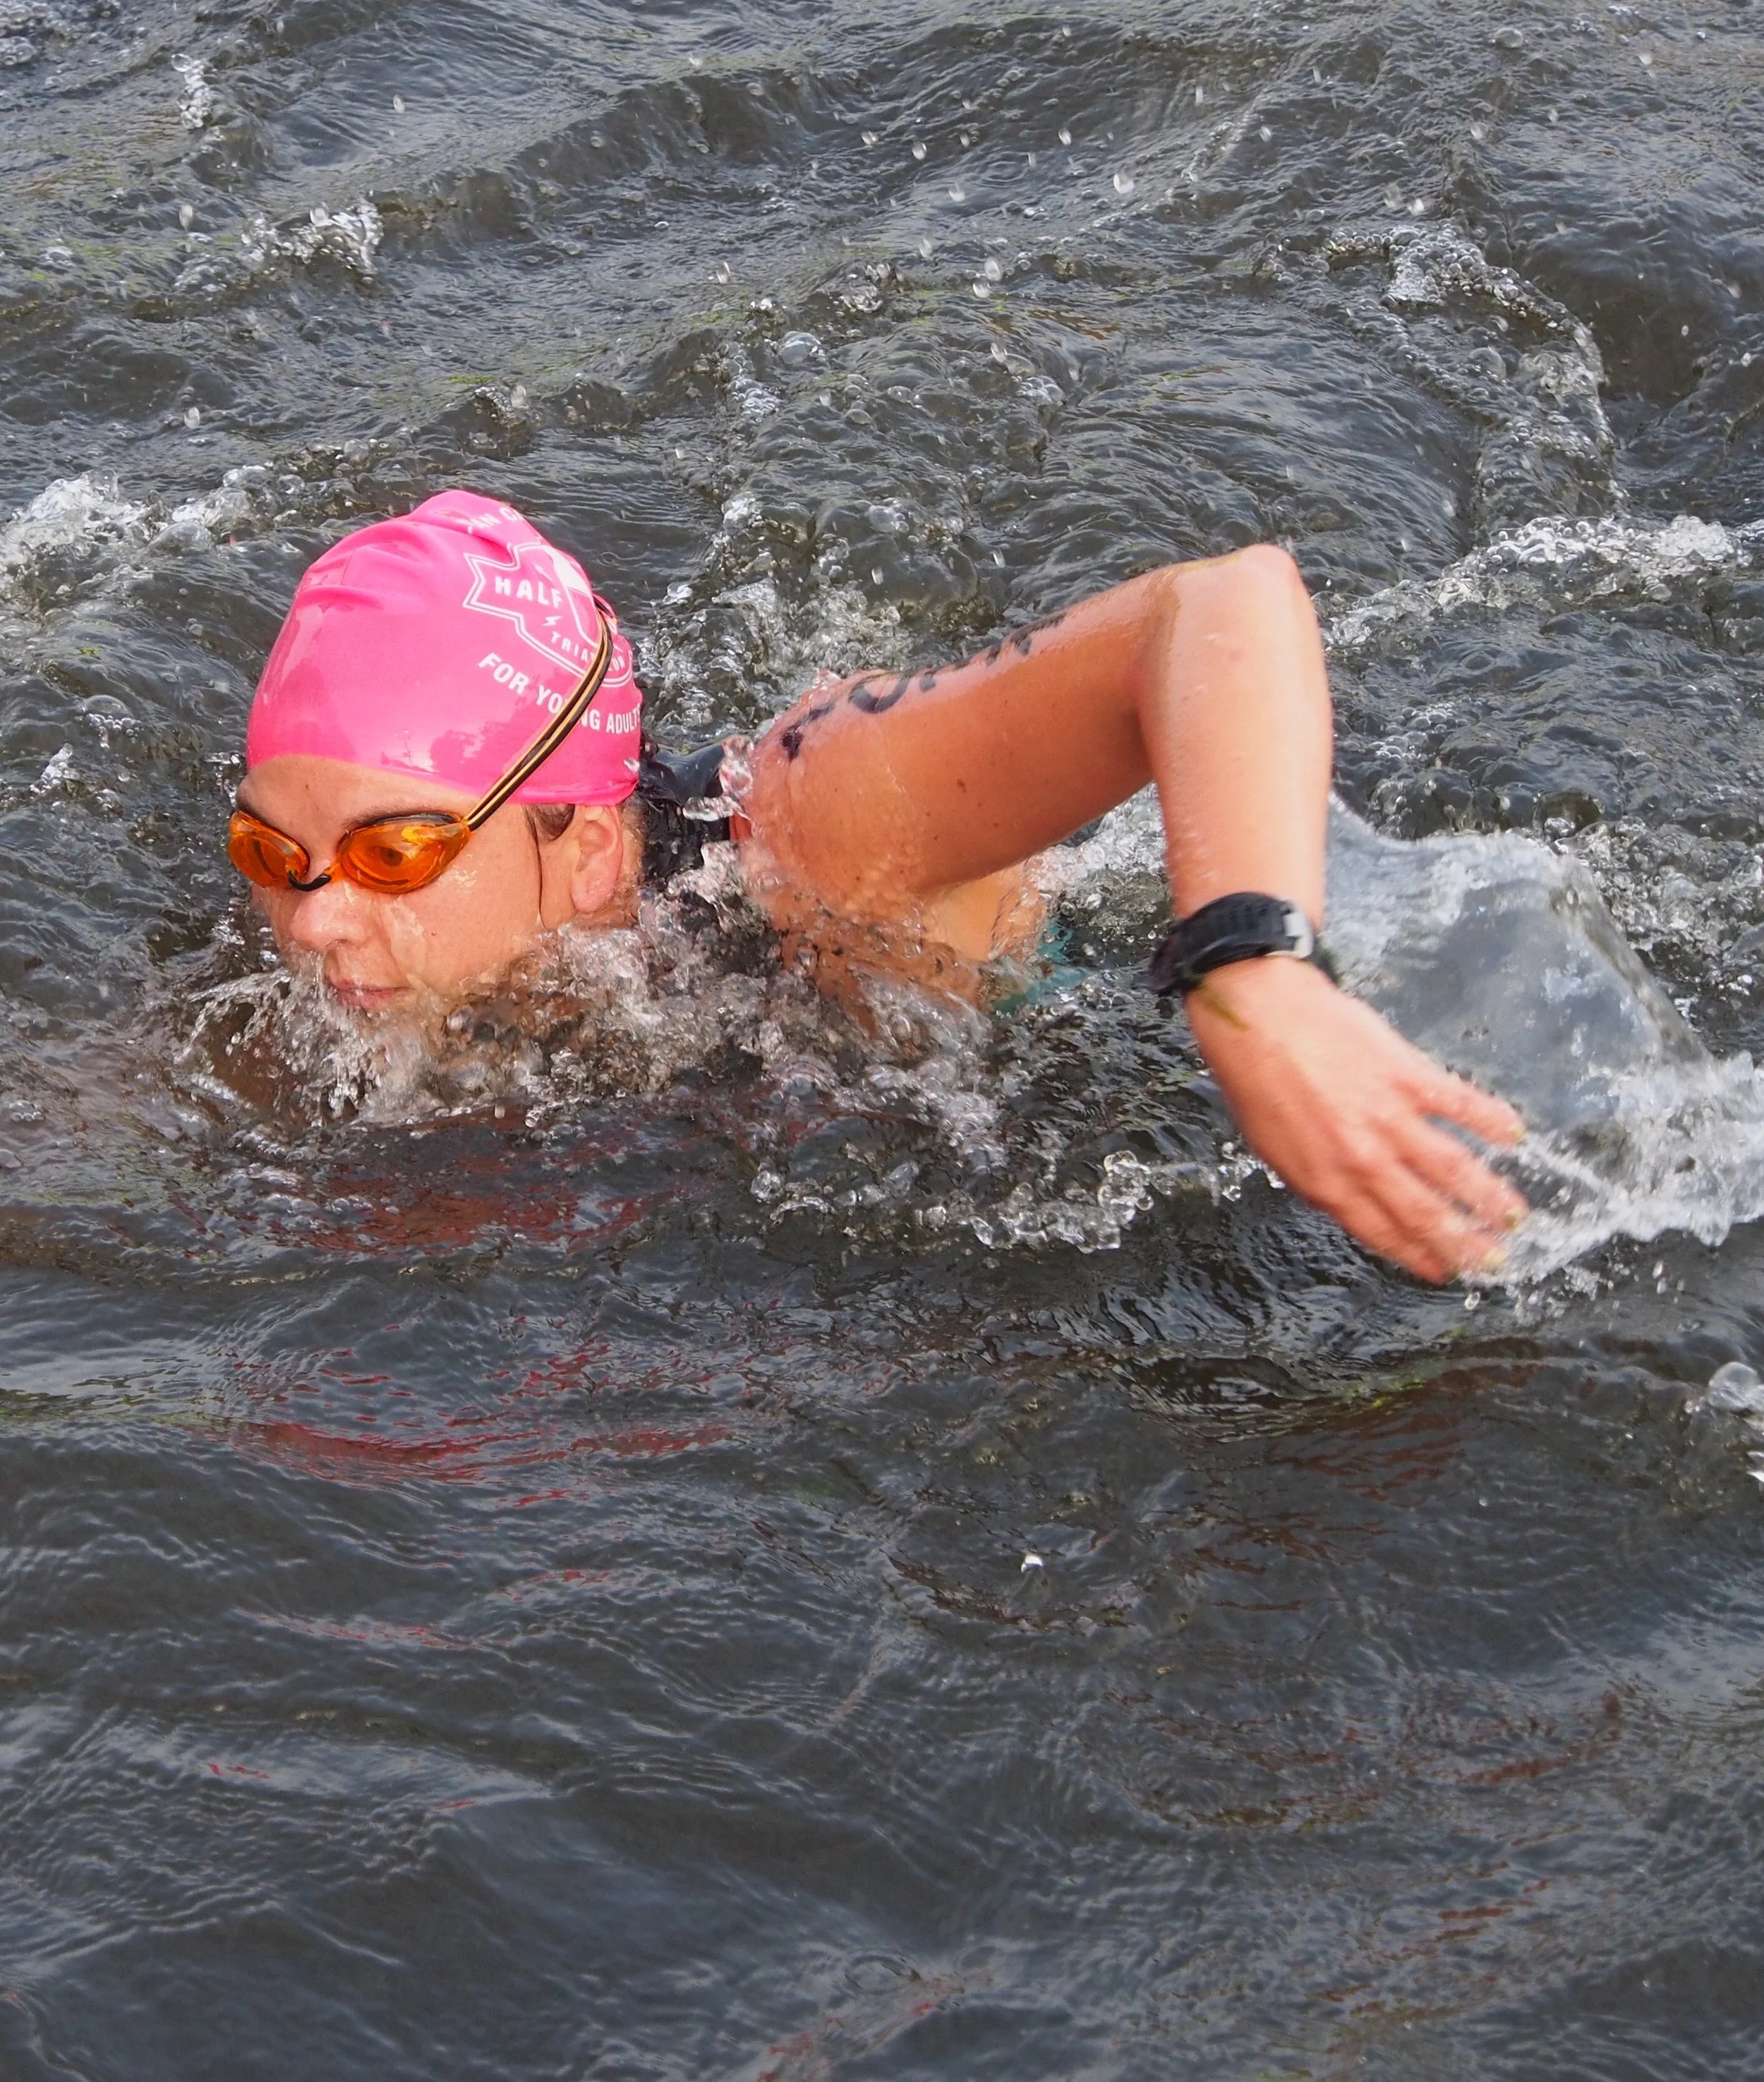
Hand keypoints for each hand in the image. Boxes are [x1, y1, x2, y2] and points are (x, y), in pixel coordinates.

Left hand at [1183, 957, 1525, 1282]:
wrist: (1259, 1018)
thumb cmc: (1259, 1080)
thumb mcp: (1277, 1151)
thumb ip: (1322, 1182)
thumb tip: (1357, 1205)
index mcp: (1327, 1183)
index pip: (1385, 1234)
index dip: (1421, 1257)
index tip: (1446, 1271)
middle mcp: (1363, 1159)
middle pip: (1427, 1213)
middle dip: (1466, 1244)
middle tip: (1494, 1259)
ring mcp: (1389, 1118)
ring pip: (1453, 1169)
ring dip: (1490, 1197)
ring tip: (1514, 1216)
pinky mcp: (1407, 1076)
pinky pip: (1460, 1105)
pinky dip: (1492, 1121)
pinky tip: (1514, 1135)